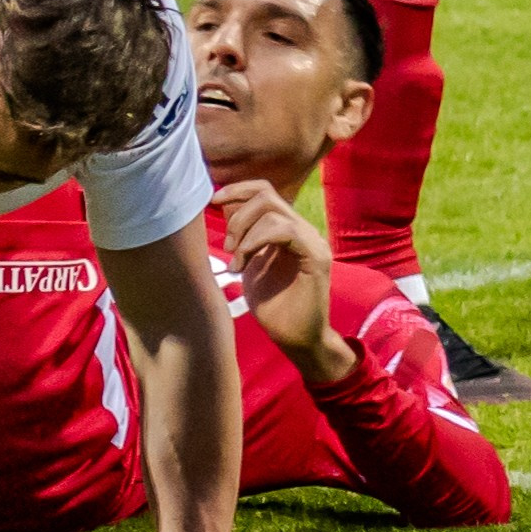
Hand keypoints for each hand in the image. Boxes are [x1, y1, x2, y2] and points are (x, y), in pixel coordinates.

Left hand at [215, 180, 352, 387]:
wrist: (298, 340)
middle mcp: (304, 229)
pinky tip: (245, 262)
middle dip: (237, 216)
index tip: (214, 201)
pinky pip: (286, 230)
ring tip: (236, 263)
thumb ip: (244, 238)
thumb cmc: (274, 308)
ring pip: (273, 211)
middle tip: (227, 247)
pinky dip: (258, 240)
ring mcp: (313, 241)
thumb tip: (225, 207)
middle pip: (266, 194)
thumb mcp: (250, 265)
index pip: (265, 192)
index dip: (238, 191)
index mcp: (289, 229)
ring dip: (244, 233)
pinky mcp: (316, 257)